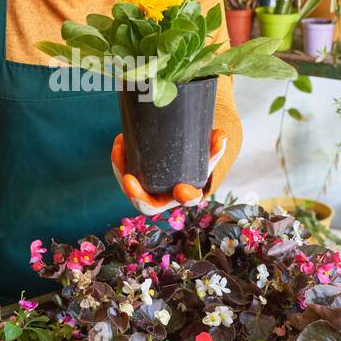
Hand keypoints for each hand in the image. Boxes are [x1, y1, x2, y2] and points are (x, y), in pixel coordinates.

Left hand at [111, 128, 227, 216]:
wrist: (179, 164)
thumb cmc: (195, 163)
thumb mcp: (207, 156)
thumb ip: (215, 147)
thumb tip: (221, 135)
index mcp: (185, 195)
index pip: (186, 200)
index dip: (185, 197)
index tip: (183, 189)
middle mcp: (163, 198)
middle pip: (147, 205)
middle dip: (137, 196)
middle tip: (129, 180)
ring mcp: (146, 191)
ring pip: (130, 188)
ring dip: (121, 171)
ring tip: (120, 148)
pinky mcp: (135, 180)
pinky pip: (124, 173)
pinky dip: (119, 160)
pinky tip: (120, 142)